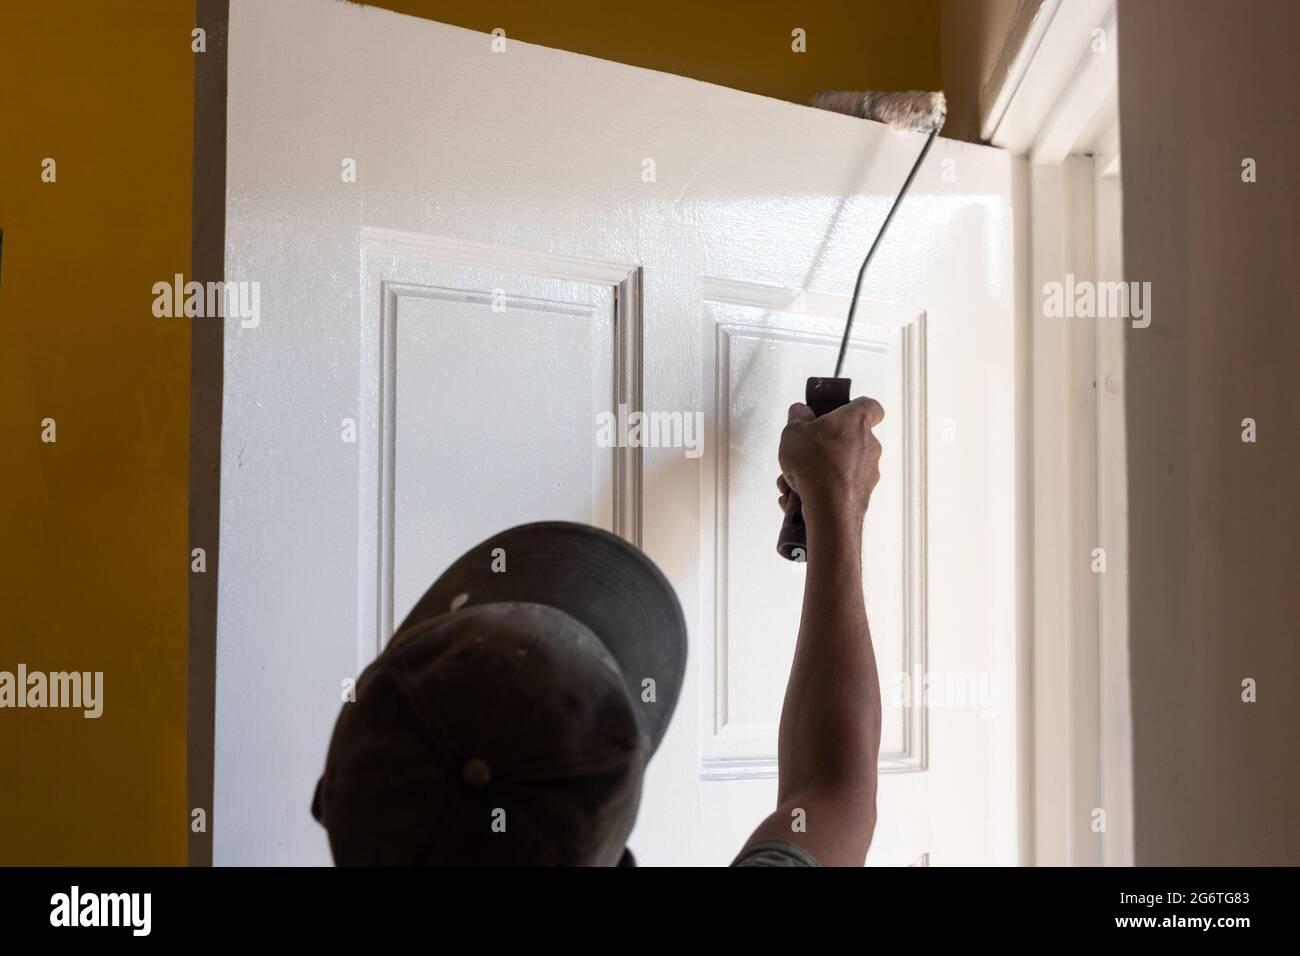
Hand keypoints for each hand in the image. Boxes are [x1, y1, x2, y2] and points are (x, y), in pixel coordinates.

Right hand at [777, 397, 884, 523]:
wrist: (829, 507)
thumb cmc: (816, 465)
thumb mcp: (793, 432)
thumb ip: (797, 418)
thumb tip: (800, 411)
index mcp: (856, 421)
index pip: (870, 406)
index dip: (856, 407)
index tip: (841, 411)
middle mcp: (869, 445)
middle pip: (849, 440)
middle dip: (825, 447)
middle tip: (803, 454)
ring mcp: (868, 472)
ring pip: (841, 467)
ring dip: (818, 472)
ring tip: (792, 482)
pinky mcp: (863, 495)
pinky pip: (839, 489)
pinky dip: (821, 492)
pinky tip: (798, 498)